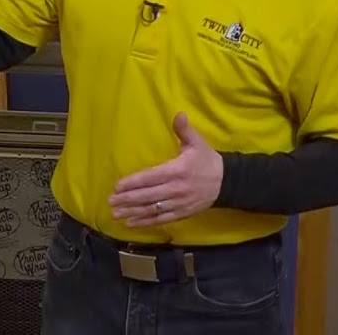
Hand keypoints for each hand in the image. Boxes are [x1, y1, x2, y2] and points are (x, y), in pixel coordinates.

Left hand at [108, 112, 222, 227]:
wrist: (226, 182)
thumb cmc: (207, 160)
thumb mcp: (197, 142)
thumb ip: (184, 129)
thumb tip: (178, 114)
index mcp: (178, 170)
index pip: (151, 177)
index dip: (134, 182)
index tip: (117, 186)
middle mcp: (176, 189)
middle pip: (149, 195)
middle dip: (128, 199)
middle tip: (111, 201)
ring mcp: (179, 203)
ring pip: (153, 209)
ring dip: (133, 212)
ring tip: (116, 214)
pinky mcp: (182, 213)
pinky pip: (162, 220)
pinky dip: (146, 222)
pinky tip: (131, 223)